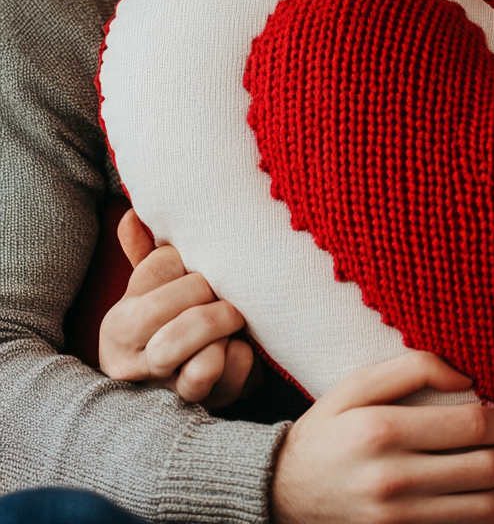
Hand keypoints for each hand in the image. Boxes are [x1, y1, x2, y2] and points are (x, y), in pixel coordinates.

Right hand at [98, 208, 258, 407]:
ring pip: (188, 355)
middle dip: (206, 292)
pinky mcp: (205, 405)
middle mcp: (135, 360)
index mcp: (120, 322)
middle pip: (166, 311)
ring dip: (220, 324)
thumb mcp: (160, 290)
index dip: (189, 259)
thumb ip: (149, 255)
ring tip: (237, 315)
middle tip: (227, 288)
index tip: (204, 262)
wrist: (190, 389)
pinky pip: (226, 375)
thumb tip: (132, 215)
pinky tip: (246, 348)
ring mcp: (168, 388)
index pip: (157, 268)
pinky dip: (243, 358)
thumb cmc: (178, 323)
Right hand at [271, 351, 493, 523]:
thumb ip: (413, 367)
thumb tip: (465, 375)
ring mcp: (396, 521)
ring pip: (484, 510)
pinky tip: (480, 501)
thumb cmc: (328, 431)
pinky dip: (483, 519)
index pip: (471, 426)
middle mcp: (391, 479)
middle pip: (486, 469)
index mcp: (383, 431)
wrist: (281, 494)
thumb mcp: (357, 386)